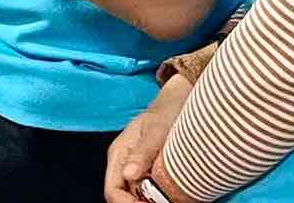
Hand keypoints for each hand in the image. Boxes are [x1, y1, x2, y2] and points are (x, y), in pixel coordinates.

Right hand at [104, 76, 192, 202]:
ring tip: (175, 199)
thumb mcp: (156, 130)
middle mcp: (125, 165)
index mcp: (119, 155)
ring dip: (153, 202)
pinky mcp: (151, 171)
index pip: (113, 191)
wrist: (180, 101)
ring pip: (138, 197)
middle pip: (125, 198)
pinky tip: (177, 196)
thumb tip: (128, 174)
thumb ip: (142, 152)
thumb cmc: (167, 112)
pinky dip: (162, 198)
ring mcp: (138, 169)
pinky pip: (152, 193)